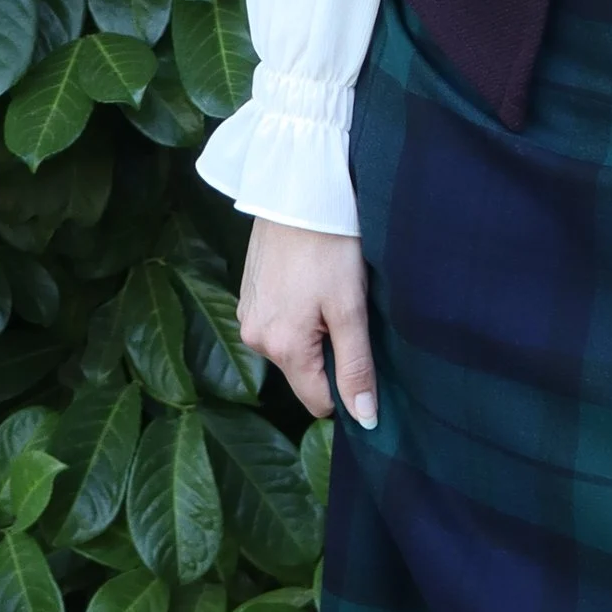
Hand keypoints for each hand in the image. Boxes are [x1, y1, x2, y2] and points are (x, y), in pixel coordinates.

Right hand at [239, 217, 375, 425]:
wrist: (298, 193)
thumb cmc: (329, 248)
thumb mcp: (351, 311)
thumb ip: (356, 367)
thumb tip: (364, 419)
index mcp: (281, 348)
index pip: (318, 401)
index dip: (347, 389)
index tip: (364, 359)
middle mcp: (255, 338)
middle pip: (304, 373)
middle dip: (330, 355)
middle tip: (348, 313)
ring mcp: (247, 315)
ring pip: (292, 348)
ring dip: (314, 333)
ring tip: (330, 294)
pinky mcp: (249, 296)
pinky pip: (279, 323)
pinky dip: (299, 314)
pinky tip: (312, 284)